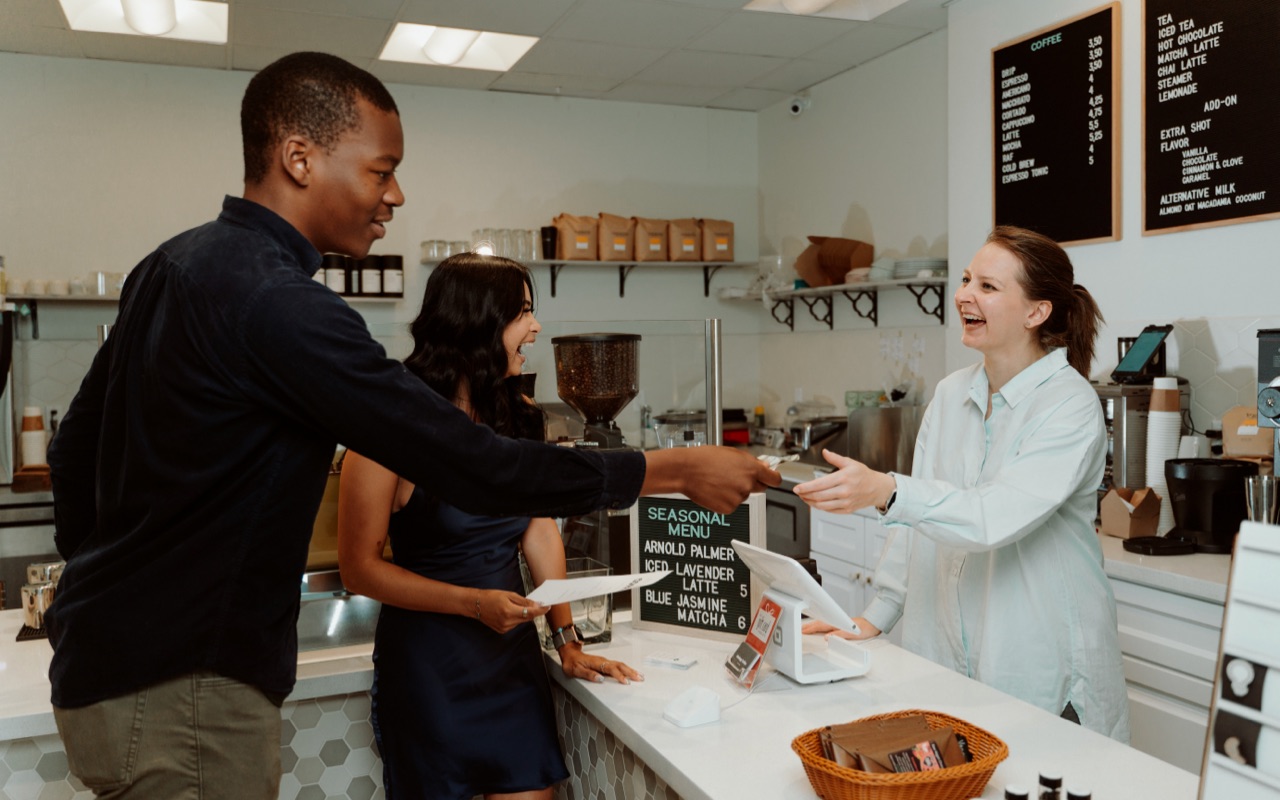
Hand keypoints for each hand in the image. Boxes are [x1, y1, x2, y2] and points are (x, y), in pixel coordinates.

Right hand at [474, 590, 547, 633]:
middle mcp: (507, 622)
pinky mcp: (502, 631)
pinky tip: (510, 612)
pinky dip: (516, 618)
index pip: (530, 613)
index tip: (547, 607)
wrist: (476, 605)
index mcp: (509, 611)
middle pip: (527, 618)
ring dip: (523, 614)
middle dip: (533, 611)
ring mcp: (504, 628)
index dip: (540, 610)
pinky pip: (515, 624)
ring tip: (515, 606)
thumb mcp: (509, 594)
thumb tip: (536, 604)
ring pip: (521, 621)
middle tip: (536, 603)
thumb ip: (523, 601)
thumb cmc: (490, 597)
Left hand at [559, 646, 643, 684]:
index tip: (625, 682)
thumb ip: (588, 674)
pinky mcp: (604, 663)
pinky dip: (626, 669)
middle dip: (630, 672)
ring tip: (639, 676)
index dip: (619, 676)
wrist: (569, 654)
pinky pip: (618, 665)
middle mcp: (602, 661)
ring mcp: (604, 662)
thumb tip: (600, 679)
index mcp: (597, 663)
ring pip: (620, 665)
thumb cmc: (572, 663)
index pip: (611, 669)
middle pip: (620, 665)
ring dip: (630, 670)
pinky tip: (629, 672)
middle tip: (640, 678)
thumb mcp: (576, 670)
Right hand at [642, 446, 780, 513]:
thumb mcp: (731, 453)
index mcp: (751, 468)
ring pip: (744, 496)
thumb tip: (763, 466)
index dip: (773, 478)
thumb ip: (750, 461)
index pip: (774, 479)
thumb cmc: (704, 459)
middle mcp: (747, 484)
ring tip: (719, 481)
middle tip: (736, 477)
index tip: (771, 478)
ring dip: (736, 491)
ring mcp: (739, 497)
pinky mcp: (729, 508)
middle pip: (761, 488)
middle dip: (753, 483)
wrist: (686, 470)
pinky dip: (726, 499)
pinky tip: (715, 489)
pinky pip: (732, 504)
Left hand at [792, 450, 894, 514]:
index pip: (819, 484)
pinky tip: (816, 502)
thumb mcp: (850, 463)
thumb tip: (824, 452)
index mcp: (843, 478)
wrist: (878, 488)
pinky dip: (820, 507)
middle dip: (805, 495)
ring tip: (804, 498)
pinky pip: (830, 510)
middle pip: (818, 496)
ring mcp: (846, 502)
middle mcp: (844, 491)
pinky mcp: (847, 509)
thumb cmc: (864, 475)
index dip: (805, 487)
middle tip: (798, 492)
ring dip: (810, 502)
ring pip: (822, 505)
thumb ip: (835, 458)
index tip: (797, 488)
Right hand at [802, 616, 879, 640]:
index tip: (802, 631)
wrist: (874, 623)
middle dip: (808, 626)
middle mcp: (836, 621)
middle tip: (799, 629)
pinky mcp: (840, 624)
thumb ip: (839, 635)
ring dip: (813, 625)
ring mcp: (838, 622)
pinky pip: (826, 624)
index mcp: (837, 623)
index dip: (810, 628)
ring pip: (822, 622)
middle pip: (819, 623)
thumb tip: (827, 638)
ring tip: (805, 628)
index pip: (820, 625)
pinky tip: (818, 628)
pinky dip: (819, 625)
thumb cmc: (866, 628)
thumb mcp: (853, 634)